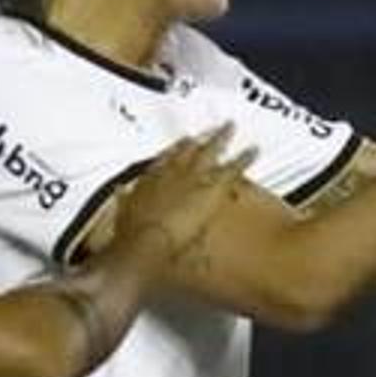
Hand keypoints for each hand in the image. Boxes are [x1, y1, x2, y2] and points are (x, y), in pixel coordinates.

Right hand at [109, 124, 255, 268]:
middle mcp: (170, 175)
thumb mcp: (122, 219)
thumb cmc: (130, 240)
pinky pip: (233, 169)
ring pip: (210, 152)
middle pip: (187, 151)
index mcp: (148, 182)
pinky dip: (245, 158)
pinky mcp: (212, 190)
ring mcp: (192, 180)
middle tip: (210, 129)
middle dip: (199, 140)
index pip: (163, 160)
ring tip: (232, 128)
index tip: (184, 141)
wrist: (143, 249)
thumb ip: (124, 204)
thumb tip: (121, 194)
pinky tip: (254, 150)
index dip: (174, 150)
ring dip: (221, 138)